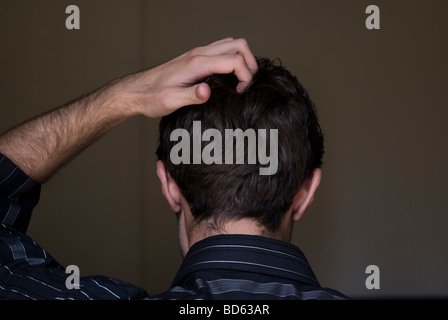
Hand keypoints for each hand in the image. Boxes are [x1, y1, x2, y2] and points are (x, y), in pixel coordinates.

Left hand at [115, 37, 257, 117]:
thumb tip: (207, 91)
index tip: (241, 92)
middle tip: (248, 84)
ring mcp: (197, 54)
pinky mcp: (195, 58)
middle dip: (250, 63)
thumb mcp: (170, 101)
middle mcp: (199, 54)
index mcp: (197, 63)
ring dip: (242, 59)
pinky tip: (228, 77)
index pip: (234, 60)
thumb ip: (190, 96)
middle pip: (237, 45)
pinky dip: (232, 59)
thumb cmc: (151, 97)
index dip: (245, 75)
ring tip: (242, 81)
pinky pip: (221, 50)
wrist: (135, 91)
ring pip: (231, 44)